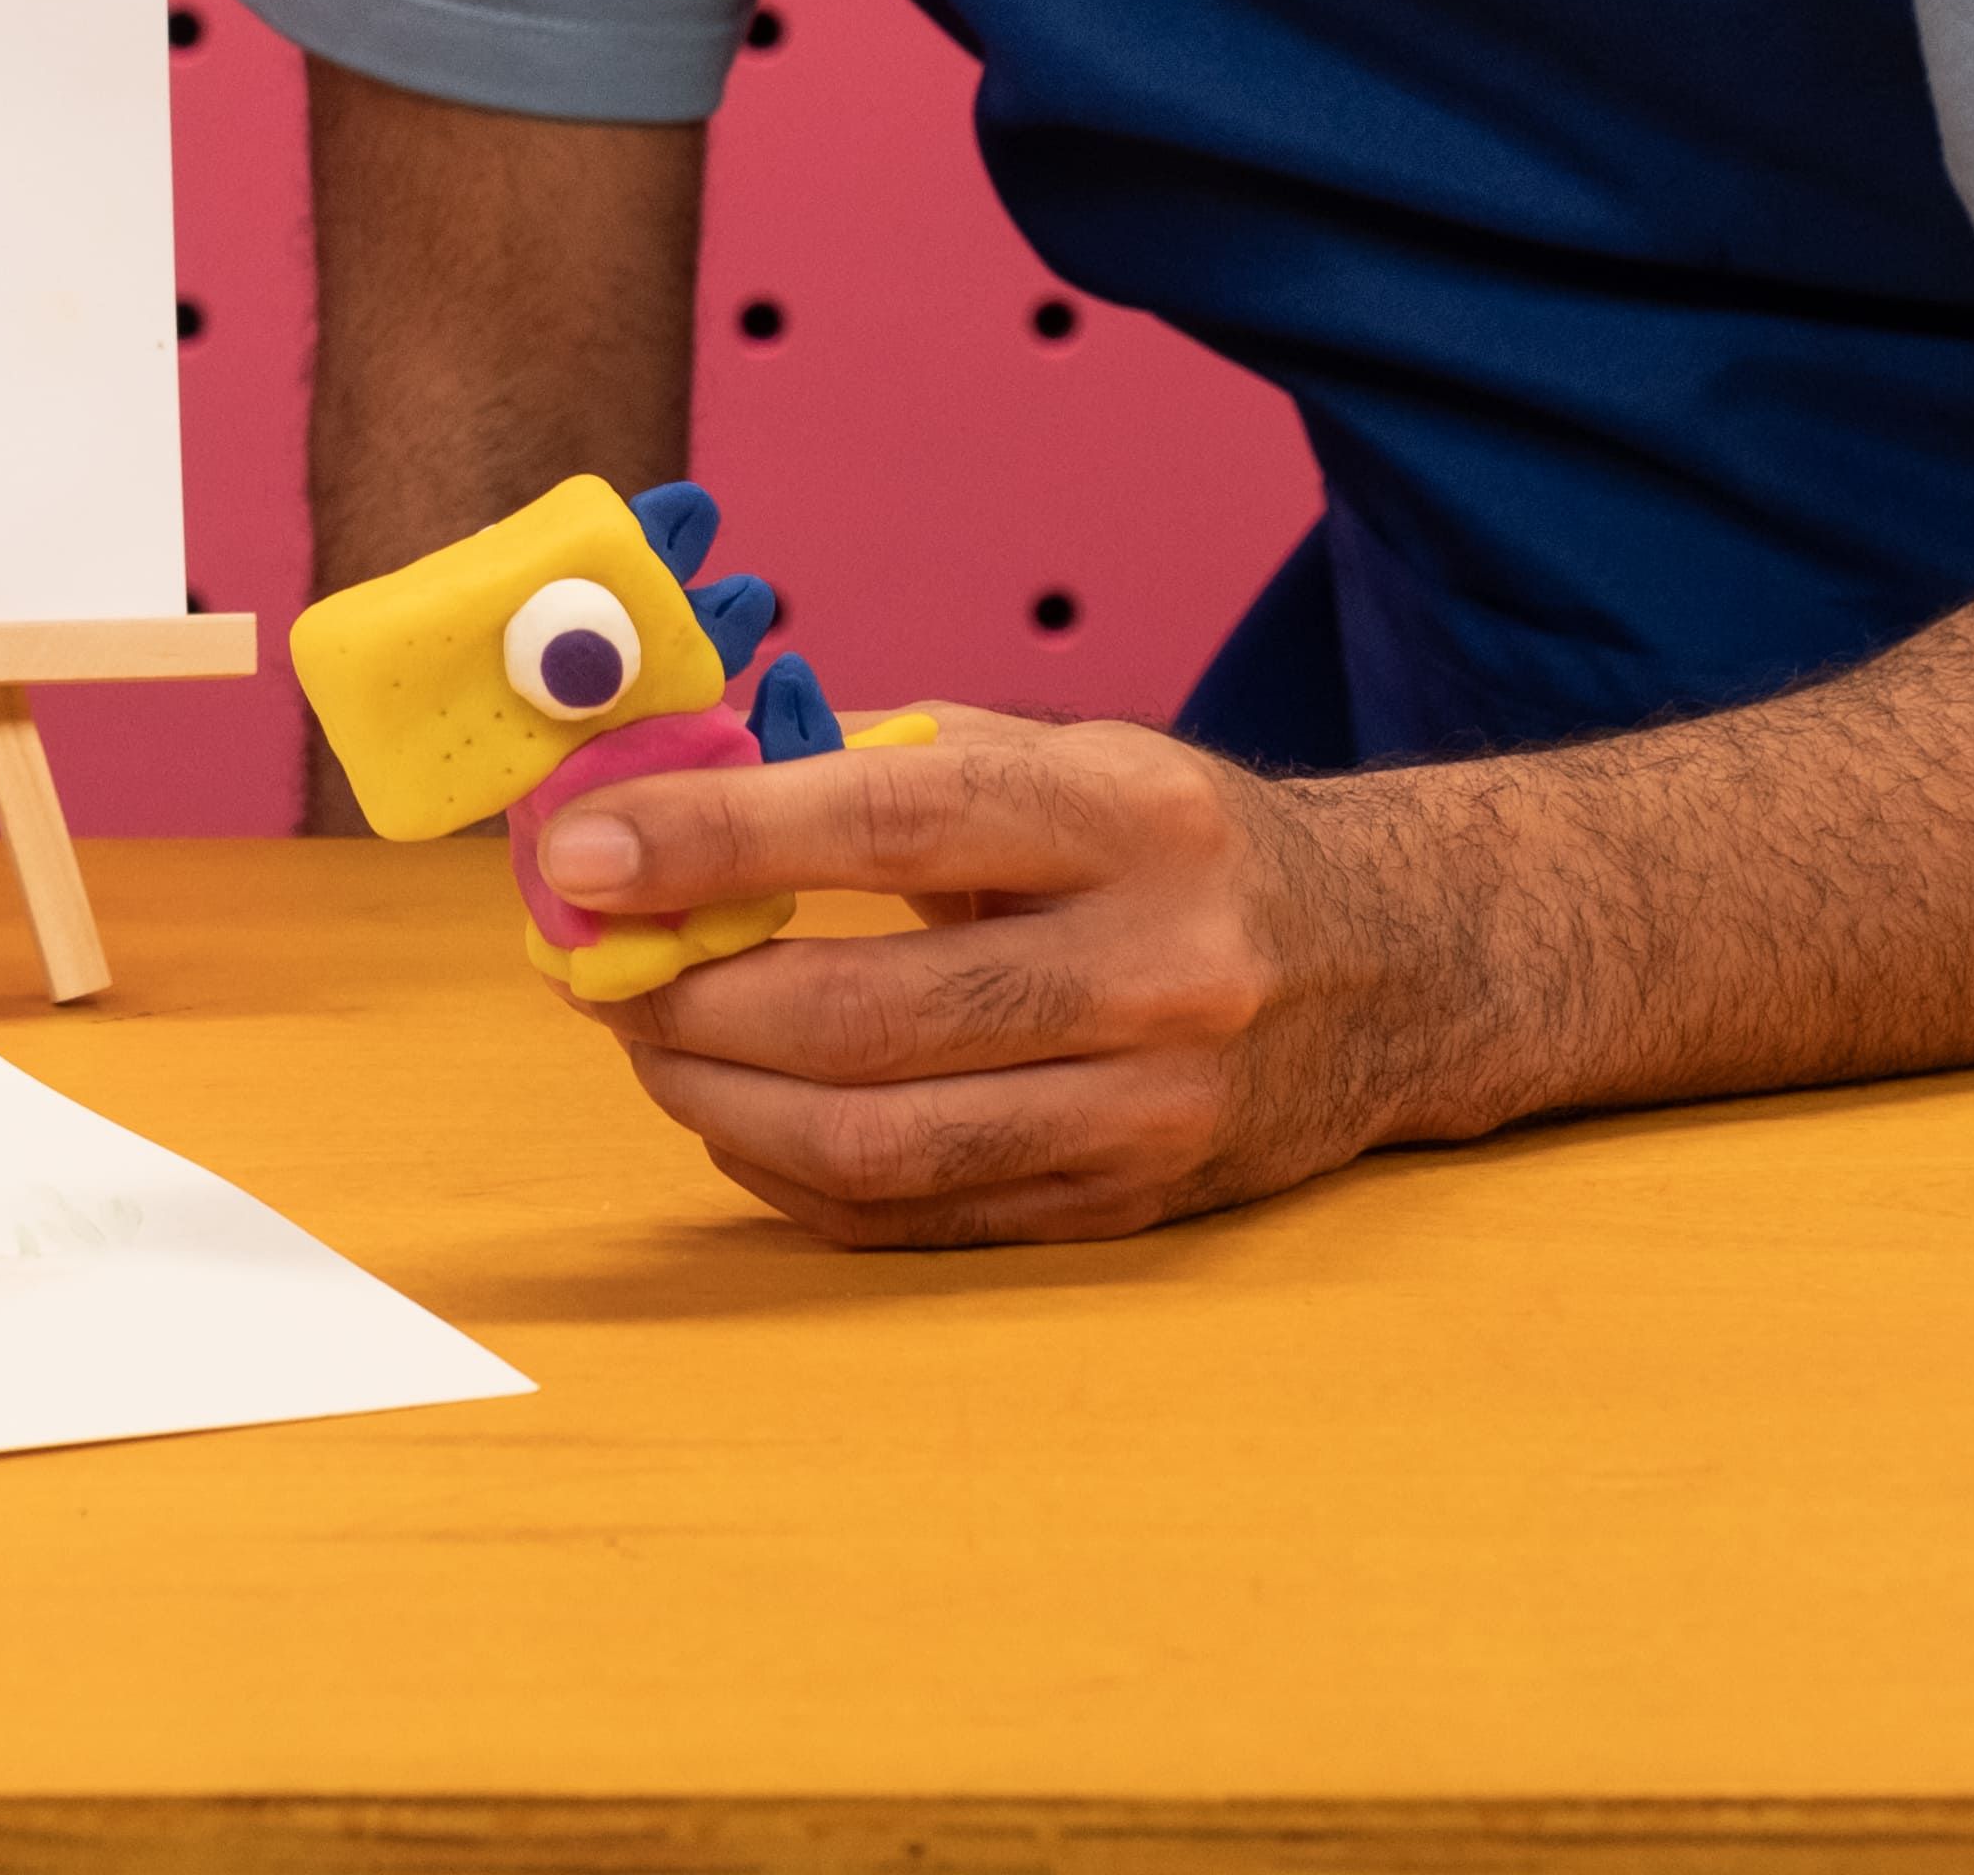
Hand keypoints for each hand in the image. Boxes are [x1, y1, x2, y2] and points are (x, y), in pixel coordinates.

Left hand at [539, 713, 1431, 1249]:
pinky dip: (789, 1174)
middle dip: (689, 1000)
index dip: (714, 841)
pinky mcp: (1129, 1209)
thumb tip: (671, 781)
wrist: (1393, 968)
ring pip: (877, 1145)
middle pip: (864, 1017)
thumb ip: (879, 763)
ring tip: (651, 1041)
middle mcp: (1158, 973)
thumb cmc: (1182, 843)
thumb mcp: (1065, 755)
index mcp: (1133, 819)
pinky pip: (912, 1219)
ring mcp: (1151, 1112)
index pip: (890, 821)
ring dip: (717, 1101)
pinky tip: (741, 1116)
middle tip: (596, 963)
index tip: (580, 851)